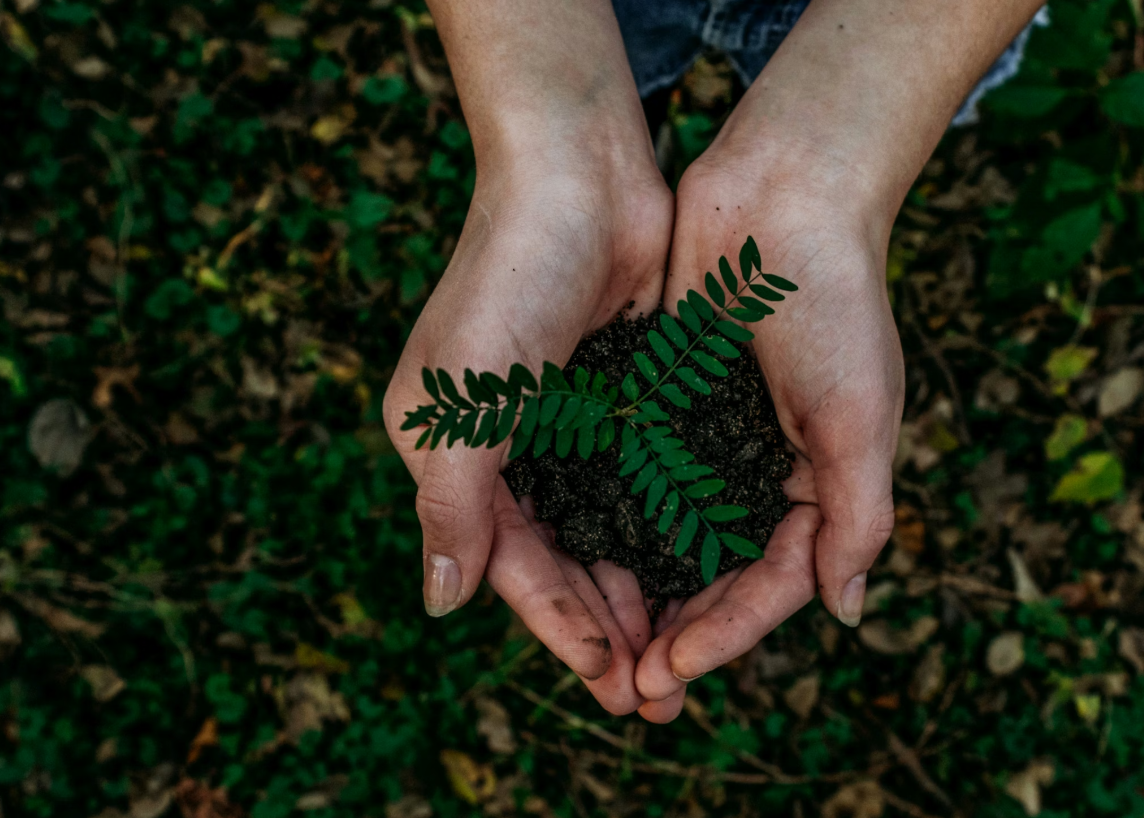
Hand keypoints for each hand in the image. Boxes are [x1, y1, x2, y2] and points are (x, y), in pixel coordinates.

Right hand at [383, 141, 671, 712]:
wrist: (579, 175)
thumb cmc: (507, 280)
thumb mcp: (461, 401)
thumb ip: (451, 505)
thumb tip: (440, 604)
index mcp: (455, 454)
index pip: (509, 563)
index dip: (558, 624)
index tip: (610, 676)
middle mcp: (510, 449)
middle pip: (562, 560)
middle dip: (606, 627)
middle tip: (656, 695)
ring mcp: (569, 426)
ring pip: (608, 532)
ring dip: (642, 592)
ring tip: (684, 654)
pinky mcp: (622, 400)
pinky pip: (645, 484)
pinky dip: (667, 531)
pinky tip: (703, 572)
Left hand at [632, 143, 904, 721]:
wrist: (782, 196)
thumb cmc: (835, 303)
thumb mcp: (861, 416)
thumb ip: (857, 516)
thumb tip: (845, 612)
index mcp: (816, 484)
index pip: (771, 583)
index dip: (726, 633)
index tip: (673, 669)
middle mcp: (758, 471)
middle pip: (714, 575)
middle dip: (675, 633)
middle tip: (628, 688)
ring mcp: (706, 439)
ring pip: (666, 537)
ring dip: (636, 592)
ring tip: (597, 645)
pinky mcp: (661, 403)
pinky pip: (632, 476)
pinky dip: (609, 520)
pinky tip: (573, 556)